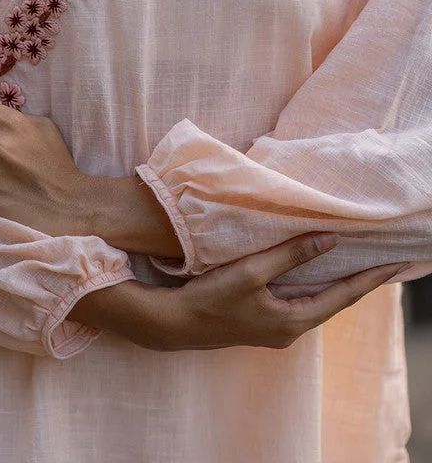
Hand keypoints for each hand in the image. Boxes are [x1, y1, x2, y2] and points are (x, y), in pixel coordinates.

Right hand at [69, 232, 411, 350]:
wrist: (175, 324)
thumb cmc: (212, 298)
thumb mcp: (252, 272)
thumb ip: (290, 256)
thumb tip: (329, 240)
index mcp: (294, 320)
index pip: (343, 296)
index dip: (370, 279)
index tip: (396, 265)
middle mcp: (290, 329)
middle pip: (332, 301)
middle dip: (356, 281)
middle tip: (380, 262)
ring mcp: (274, 329)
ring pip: (312, 301)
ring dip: (332, 283)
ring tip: (352, 264)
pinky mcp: (259, 322)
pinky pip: (295, 301)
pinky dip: (308, 285)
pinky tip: (308, 273)